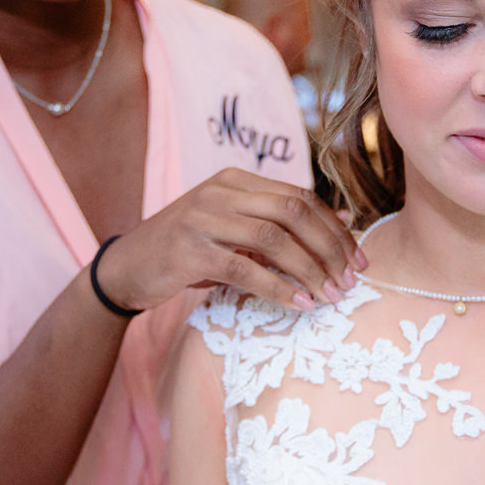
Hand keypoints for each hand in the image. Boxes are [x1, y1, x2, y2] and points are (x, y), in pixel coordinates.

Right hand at [95, 169, 364, 312]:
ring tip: (330, 295)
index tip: (358, 259)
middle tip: (350, 280)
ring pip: (273, 238)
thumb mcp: (234, 229)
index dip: (334, 228)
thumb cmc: (187, 250)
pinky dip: (278, 288)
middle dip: (329, 247)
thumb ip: (280, 223)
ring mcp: (202, 219)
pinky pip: (244, 269)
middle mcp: (219, 192)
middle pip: (293, 212)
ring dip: (309, 270)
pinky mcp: (190, 251)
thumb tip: (343, 220)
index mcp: (235, 179)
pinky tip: (299, 305)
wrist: (126, 268)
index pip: (299, 197)